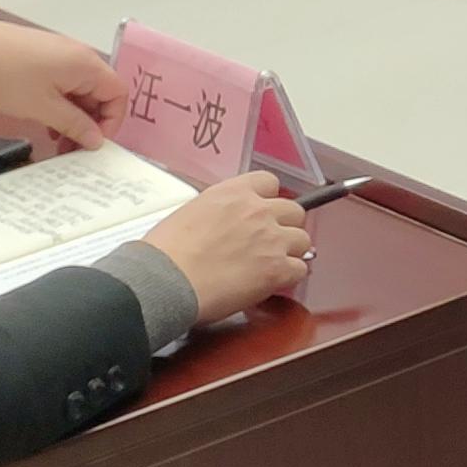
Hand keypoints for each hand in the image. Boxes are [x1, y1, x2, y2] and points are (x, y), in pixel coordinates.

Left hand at [0, 15, 119, 149]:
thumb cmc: (7, 76)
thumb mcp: (43, 107)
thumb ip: (74, 124)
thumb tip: (97, 140)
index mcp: (87, 65)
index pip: (118, 94)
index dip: (112, 121)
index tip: (94, 143)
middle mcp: (79, 57)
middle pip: (100, 94)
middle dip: (90, 123)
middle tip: (73, 148)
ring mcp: (60, 56)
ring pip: (80, 92)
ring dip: (74, 117)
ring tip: (57, 140)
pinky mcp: (43, 58)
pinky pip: (64, 85)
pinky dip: (60, 105)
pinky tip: (45, 122)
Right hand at [140, 173, 313, 329]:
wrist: (164, 281)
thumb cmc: (165, 254)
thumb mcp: (190, 213)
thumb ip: (219, 212)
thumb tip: (225, 225)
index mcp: (234, 192)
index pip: (270, 182)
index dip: (268, 200)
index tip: (263, 213)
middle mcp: (258, 210)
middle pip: (294, 211)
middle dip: (284, 226)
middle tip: (268, 242)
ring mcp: (271, 239)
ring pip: (303, 240)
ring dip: (290, 252)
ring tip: (270, 264)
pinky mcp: (276, 269)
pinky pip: (300, 269)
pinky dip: (288, 277)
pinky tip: (272, 283)